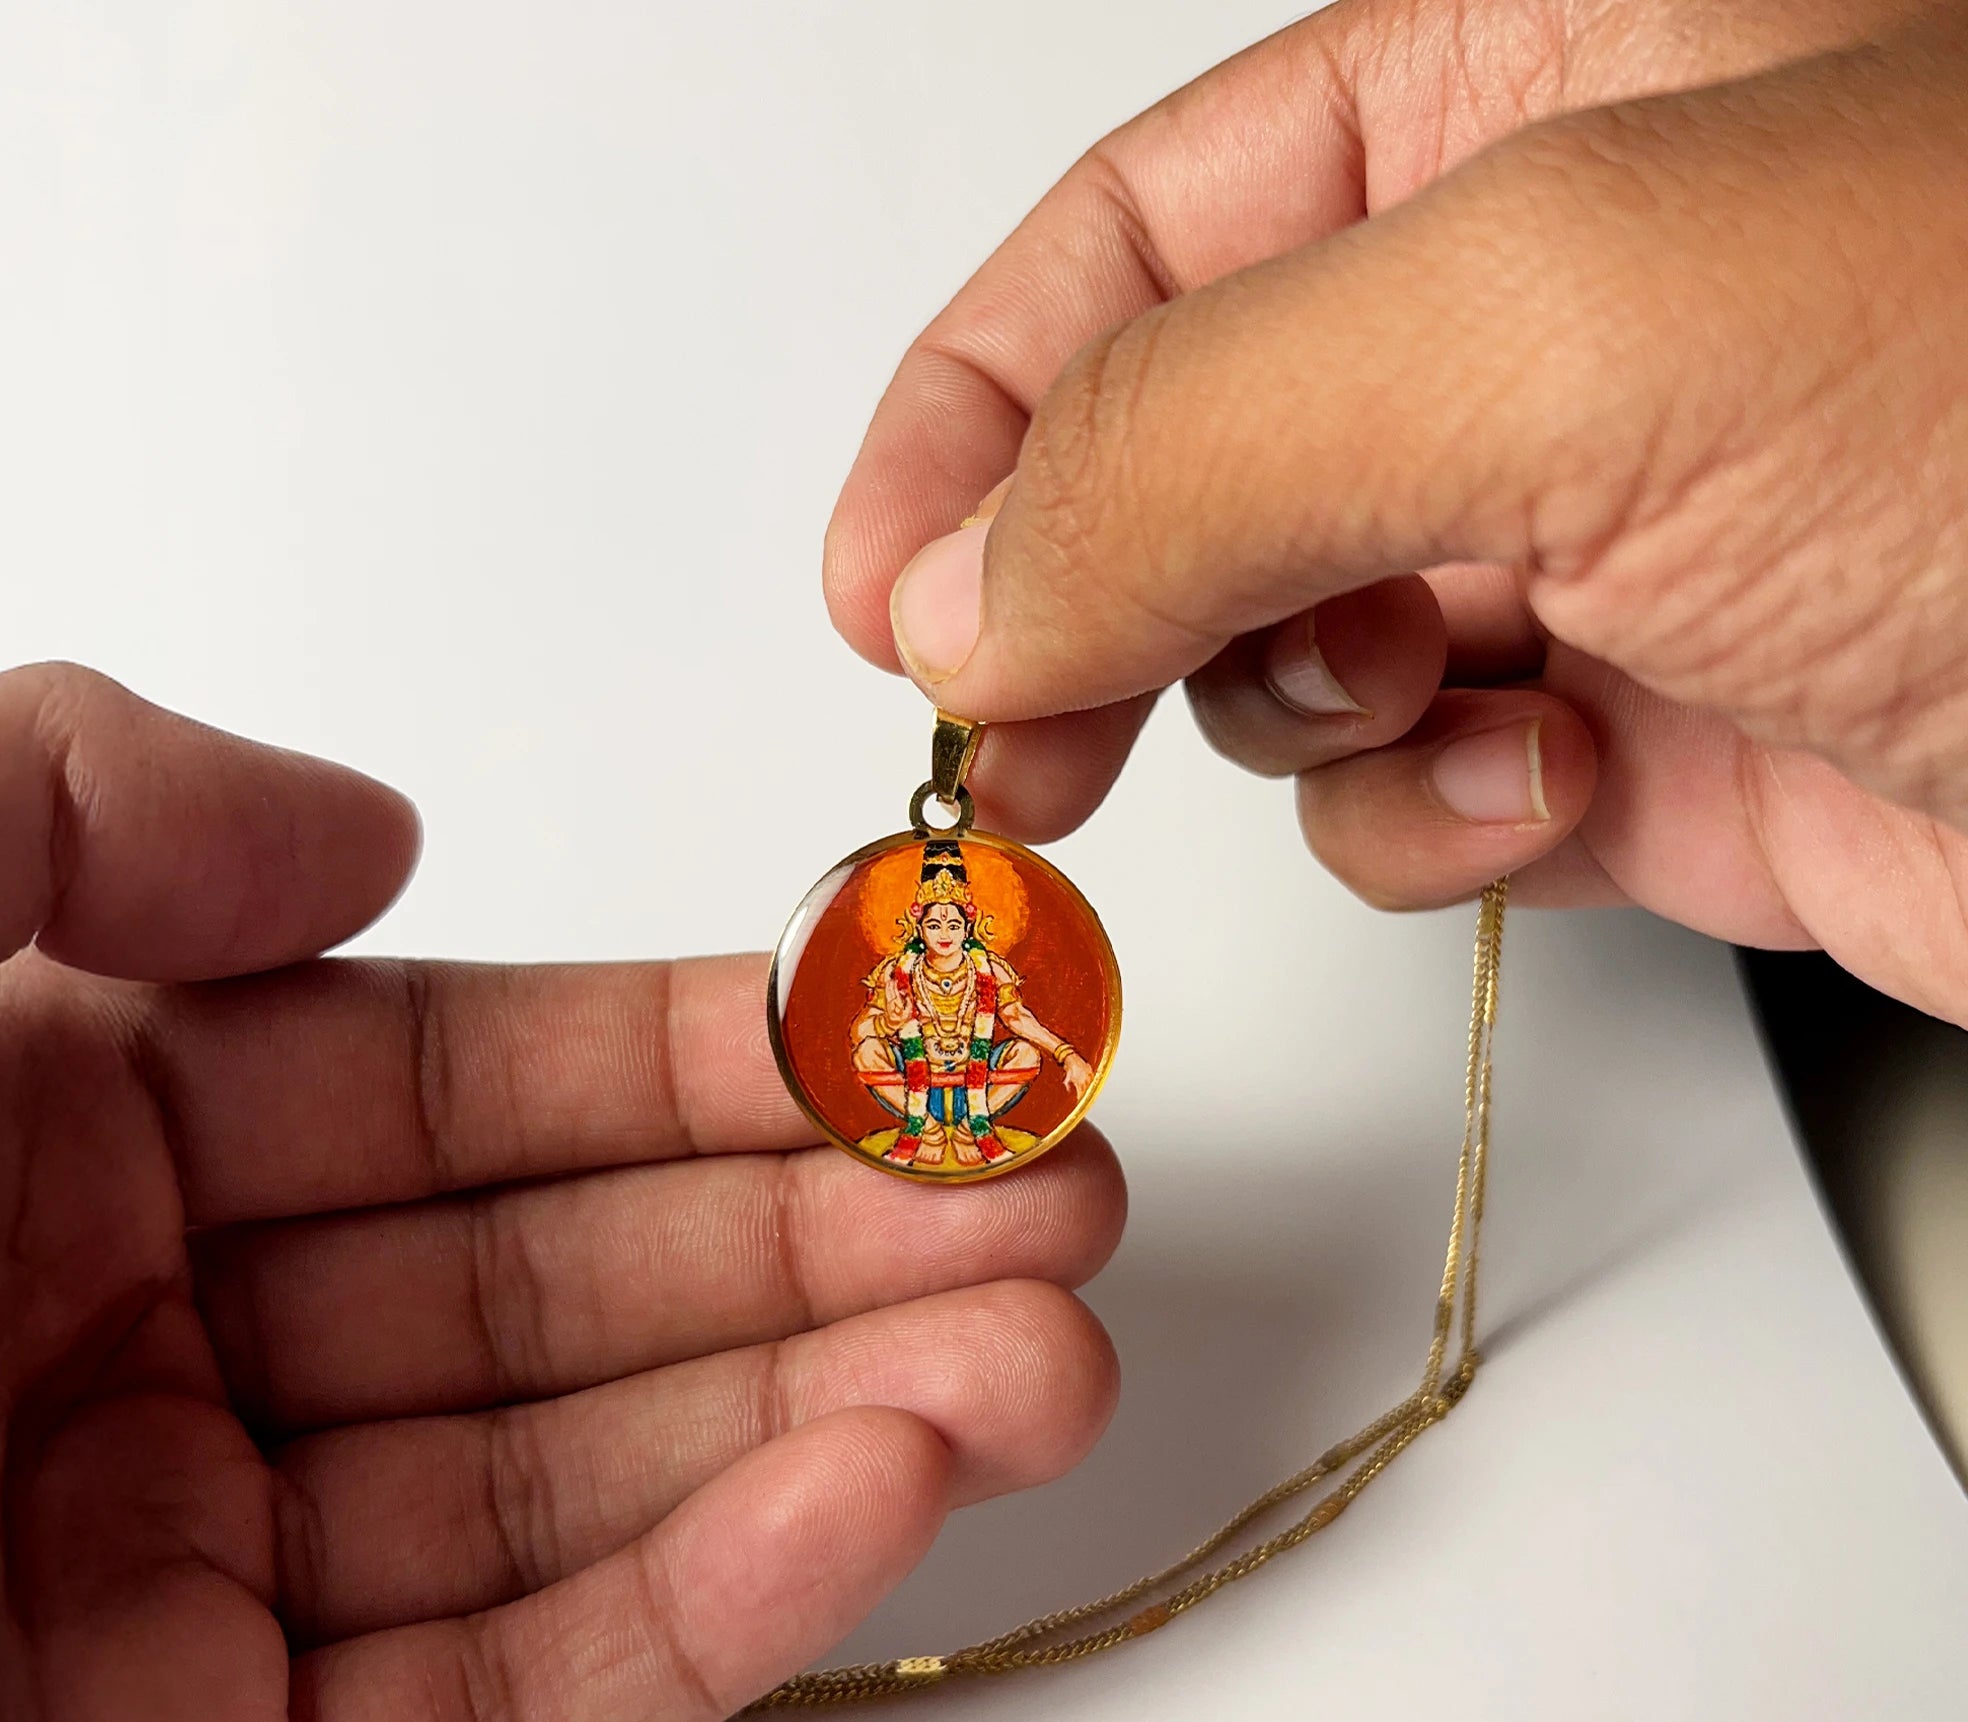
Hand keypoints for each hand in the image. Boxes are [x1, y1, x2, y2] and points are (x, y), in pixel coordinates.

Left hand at [0, 665, 1123, 1721]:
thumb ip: (61, 799)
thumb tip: (374, 841)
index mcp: (51, 1129)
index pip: (462, 1072)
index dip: (708, 1050)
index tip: (917, 1033)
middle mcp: (135, 1349)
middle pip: (561, 1282)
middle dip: (835, 1238)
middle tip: (1058, 1197)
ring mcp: (175, 1602)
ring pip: (566, 1490)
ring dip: (831, 1417)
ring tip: (1050, 1355)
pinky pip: (490, 1703)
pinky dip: (700, 1605)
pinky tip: (882, 1497)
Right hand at [824, 0, 1967, 1024]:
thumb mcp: (1561, 329)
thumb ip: (1196, 431)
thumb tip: (965, 578)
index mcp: (1527, 92)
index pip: (1147, 234)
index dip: (979, 408)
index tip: (884, 587)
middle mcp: (1548, 313)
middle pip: (1189, 454)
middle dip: (1092, 598)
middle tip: (1008, 730)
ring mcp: (1592, 536)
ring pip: (1288, 646)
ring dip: (1305, 711)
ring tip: (1436, 700)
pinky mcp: (1641, 736)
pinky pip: (1420, 791)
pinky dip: (1438, 825)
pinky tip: (1553, 797)